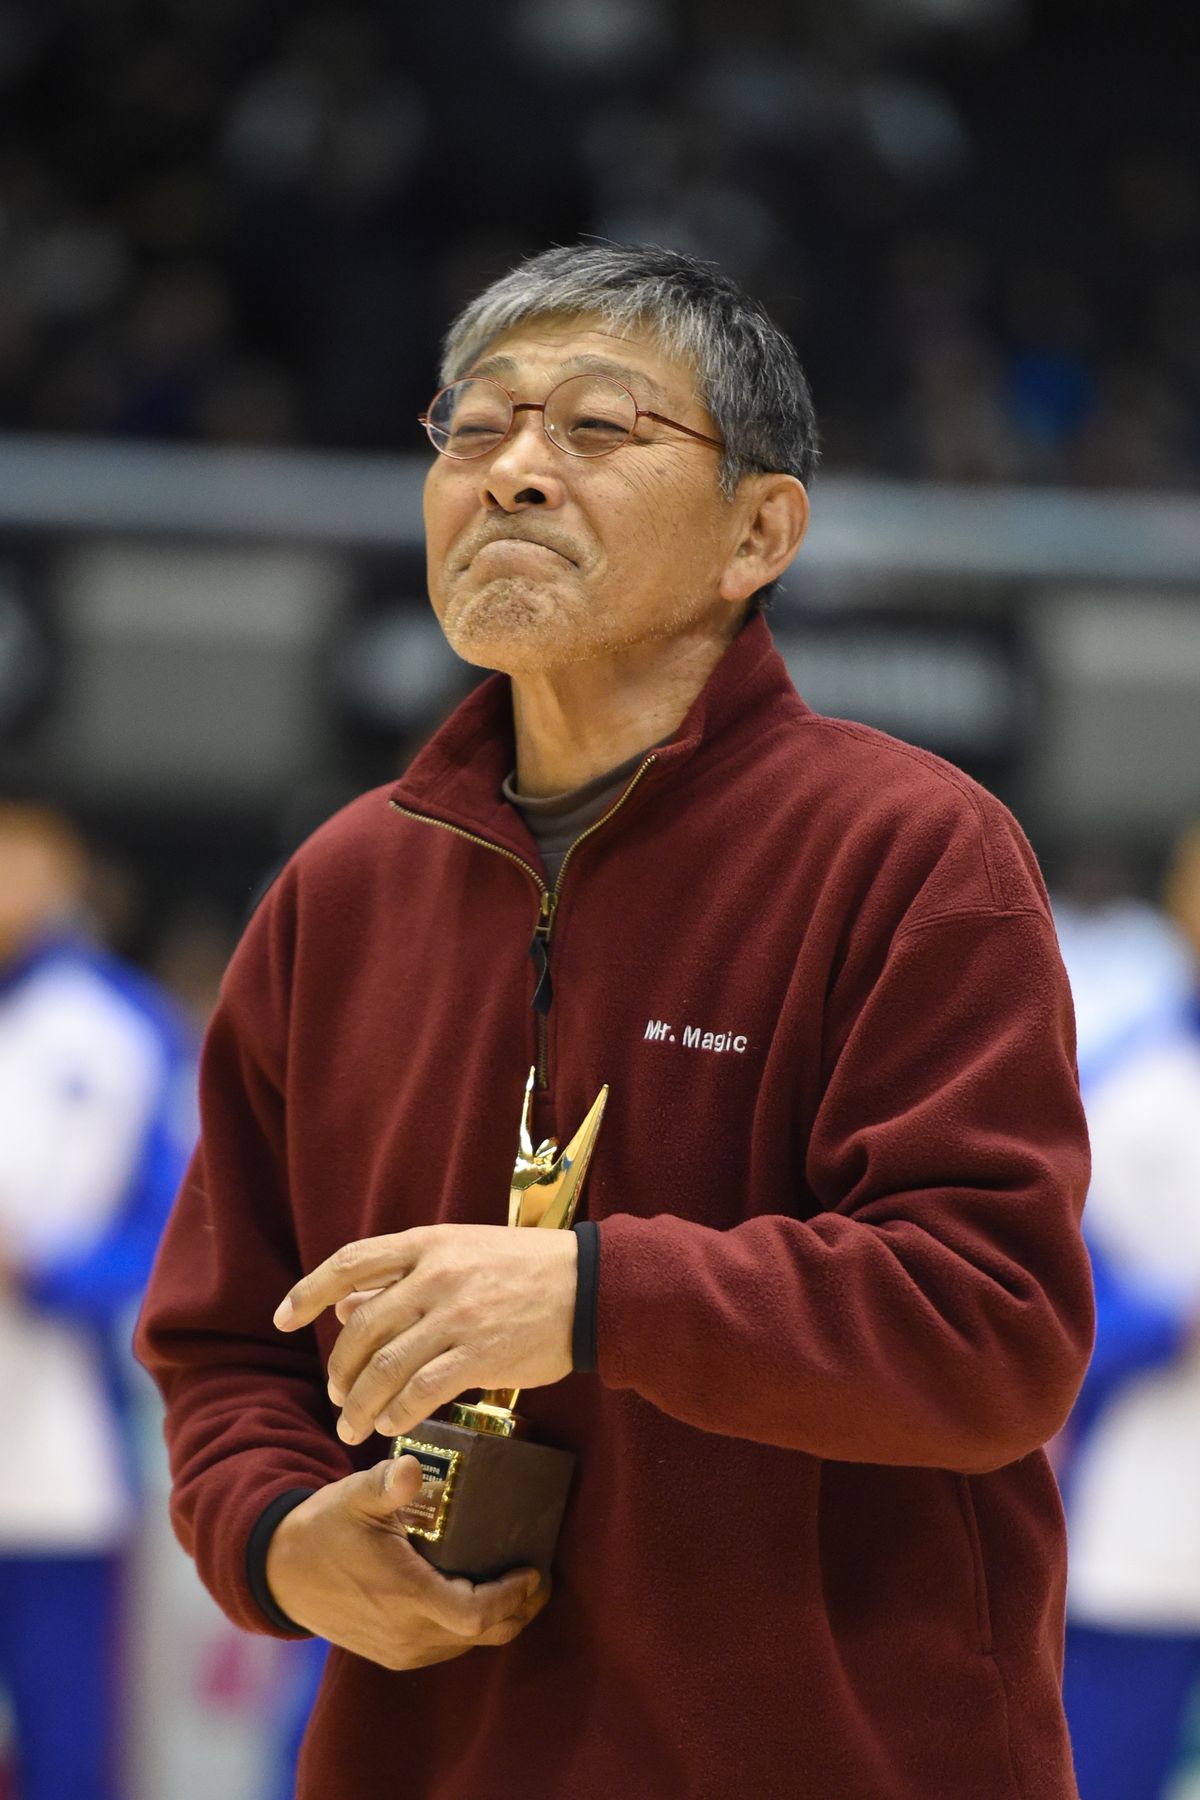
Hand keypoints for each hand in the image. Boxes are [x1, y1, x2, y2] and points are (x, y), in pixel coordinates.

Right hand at [264, 1455, 549, 1669]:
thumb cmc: (325, 1528)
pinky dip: (469, 1628)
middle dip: (518, 1610)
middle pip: (482, 1635)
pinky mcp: (392, 1654)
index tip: (533, 1569)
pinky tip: (478, 1599)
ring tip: (516, 1586)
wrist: (282, 1571)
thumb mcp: (355, 1496)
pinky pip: (445, 1648)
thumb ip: (387, 1483)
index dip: (512, 1596)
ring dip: (496, 1620)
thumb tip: (411, 1465)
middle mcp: (406, 1634)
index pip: (476, 1614)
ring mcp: (399, 1650)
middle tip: (538, 1578)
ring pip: (465, 1645)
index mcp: (405, 1597)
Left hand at [274, 1224, 577, 1443]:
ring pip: (386, 1366)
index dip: (309, 1291)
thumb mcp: (461, 1253)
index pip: (351, 1262)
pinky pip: (423, 1391)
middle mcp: (437, 1275)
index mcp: (429, 1244)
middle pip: (362, 1328)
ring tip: (353, 1426)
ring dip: (361, 1403)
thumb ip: (403, 1278)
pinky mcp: (482, 1353)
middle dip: (340, 1368)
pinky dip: (399, 1412)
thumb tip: (345, 1305)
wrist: (591, 1286)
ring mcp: (458, 1314)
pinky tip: (393, 1426)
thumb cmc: (526, 1270)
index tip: (283, 1318)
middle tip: (338, 1395)